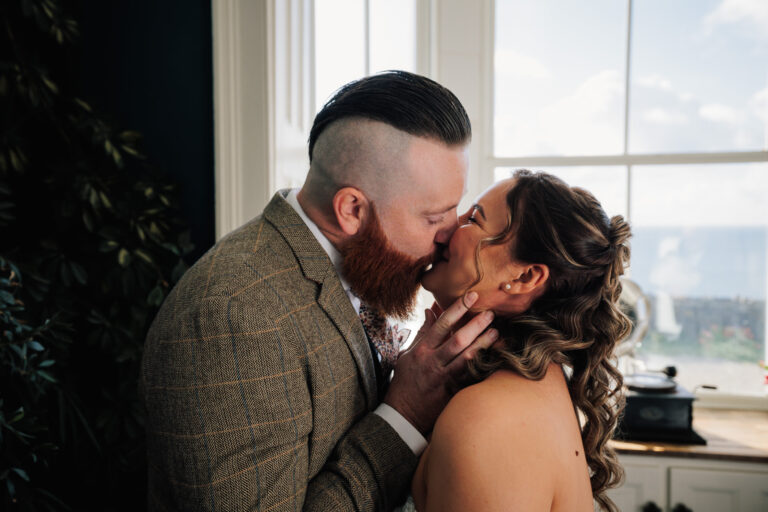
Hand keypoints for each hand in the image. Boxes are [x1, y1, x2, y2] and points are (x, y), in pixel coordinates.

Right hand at [384, 292, 497, 435]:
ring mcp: (444, 378)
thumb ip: (422, 333)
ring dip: (483, 344)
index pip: (441, 325)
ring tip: (497, 333)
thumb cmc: (405, 381)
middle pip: (458, 340)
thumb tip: (430, 311)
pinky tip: (495, 357)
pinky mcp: (452, 392)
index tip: (471, 296)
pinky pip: (470, 377)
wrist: (403, 414)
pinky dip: (483, 366)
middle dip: (475, 325)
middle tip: (490, 314)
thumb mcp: (408, 354)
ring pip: (467, 358)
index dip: (457, 309)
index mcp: (422, 351)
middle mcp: (433, 362)